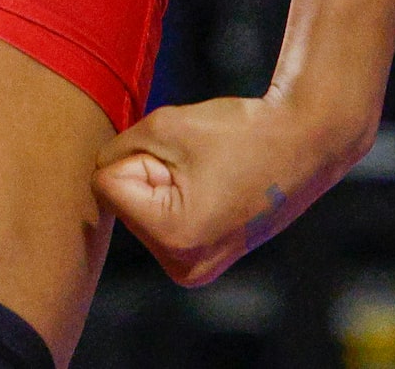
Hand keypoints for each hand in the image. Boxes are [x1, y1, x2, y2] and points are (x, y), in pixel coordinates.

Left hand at [94, 92, 367, 285]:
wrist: (300, 144)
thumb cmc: (236, 132)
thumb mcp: (162, 126)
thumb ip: (116, 150)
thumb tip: (94, 171)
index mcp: (173, 236)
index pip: (106, 185)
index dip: (135, 156)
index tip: (181, 154)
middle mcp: (183, 267)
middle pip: (123, 202)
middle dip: (147, 172)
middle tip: (198, 164)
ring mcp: (194, 270)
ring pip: (139, 210)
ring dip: (159, 184)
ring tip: (206, 175)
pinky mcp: (202, 262)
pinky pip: (160, 221)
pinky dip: (173, 198)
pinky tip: (209, 188)